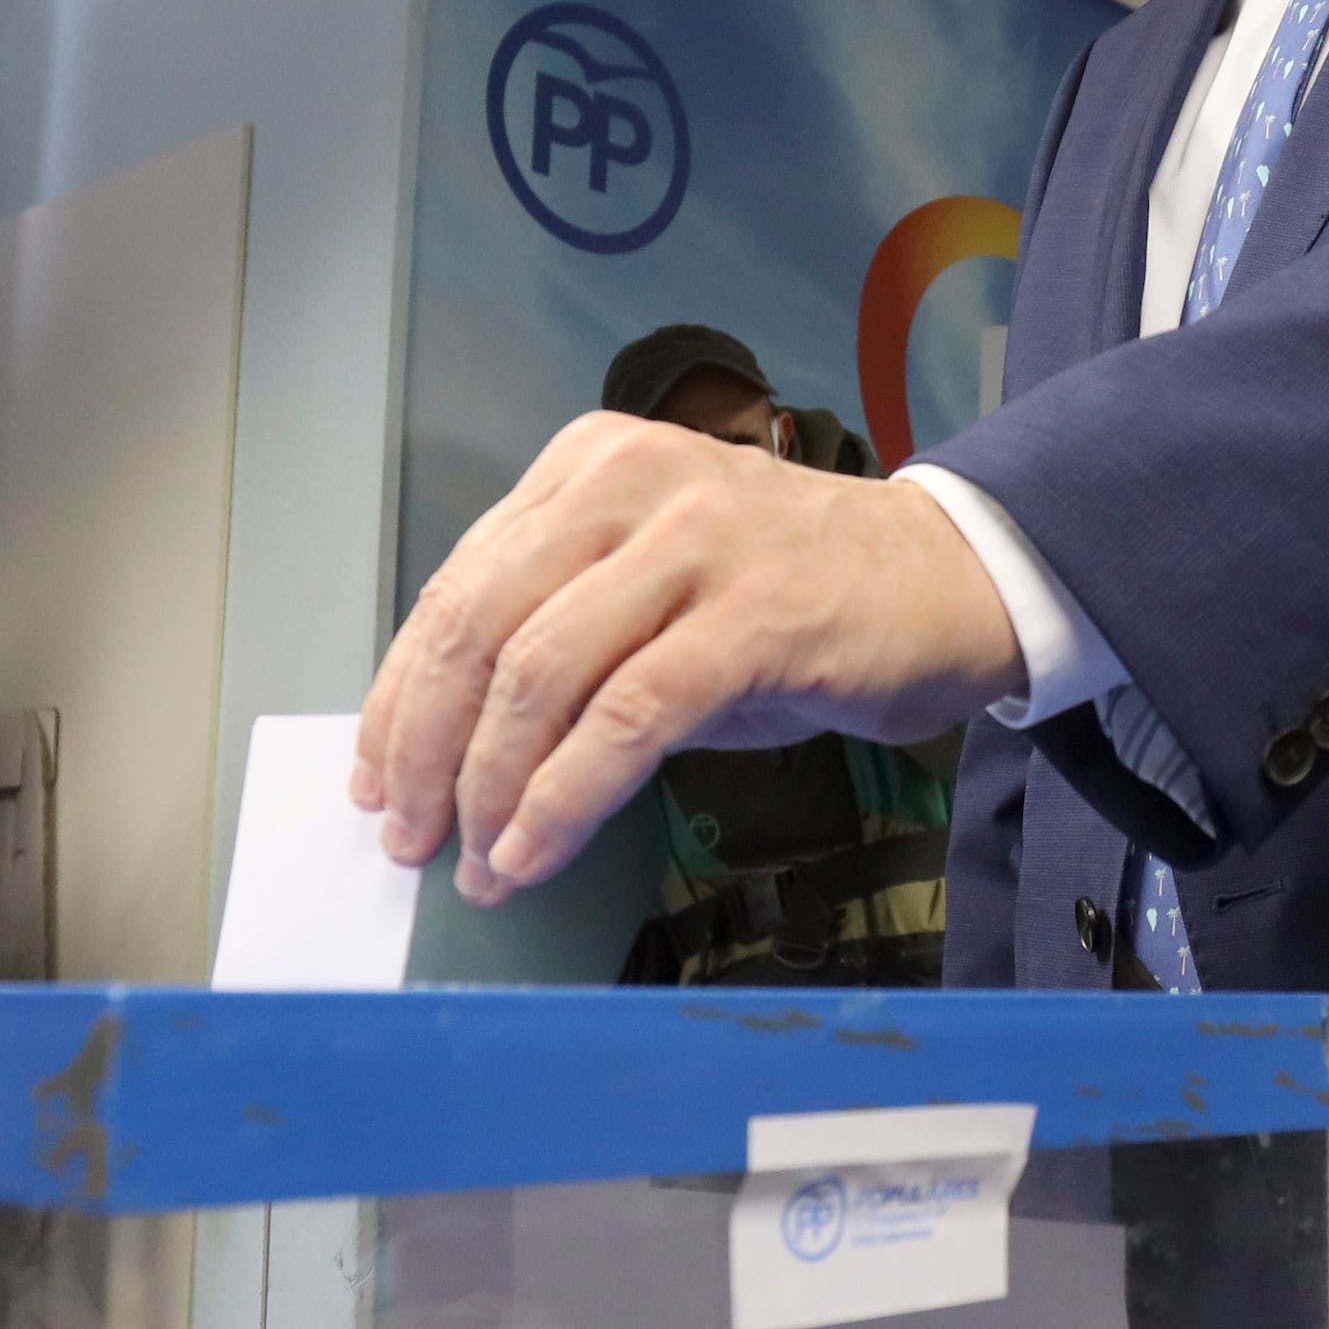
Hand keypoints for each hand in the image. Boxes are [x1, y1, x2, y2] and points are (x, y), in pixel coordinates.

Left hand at [356, 414, 1021, 902]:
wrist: (953, 580)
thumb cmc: (801, 598)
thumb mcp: (662, 592)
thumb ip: (565, 643)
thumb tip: (457, 753)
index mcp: (589, 466)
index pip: (457, 586)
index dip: (400, 696)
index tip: (376, 777)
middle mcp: (630, 485)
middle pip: (478, 627)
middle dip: (425, 749)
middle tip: (410, 837)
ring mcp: (695, 543)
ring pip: (540, 675)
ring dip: (490, 788)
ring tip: (478, 862)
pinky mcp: (752, 616)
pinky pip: (627, 718)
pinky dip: (566, 797)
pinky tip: (537, 850)